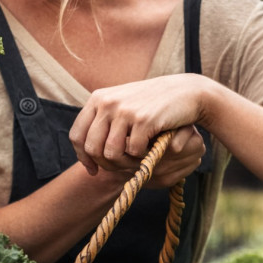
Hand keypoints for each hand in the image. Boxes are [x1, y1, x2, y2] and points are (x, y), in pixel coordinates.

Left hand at [70, 75, 208, 186]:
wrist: (185, 92)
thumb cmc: (151, 104)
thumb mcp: (121, 105)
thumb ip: (102, 122)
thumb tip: (85, 154)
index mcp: (98, 98)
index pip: (77, 135)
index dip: (83, 157)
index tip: (93, 170)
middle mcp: (108, 102)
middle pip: (92, 148)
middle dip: (105, 165)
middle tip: (120, 168)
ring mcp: (125, 110)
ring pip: (111, 154)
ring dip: (124, 163)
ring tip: (137, 159)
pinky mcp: (143, 119)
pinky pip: (134, 152)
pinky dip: (143, 156)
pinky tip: (151, 148)